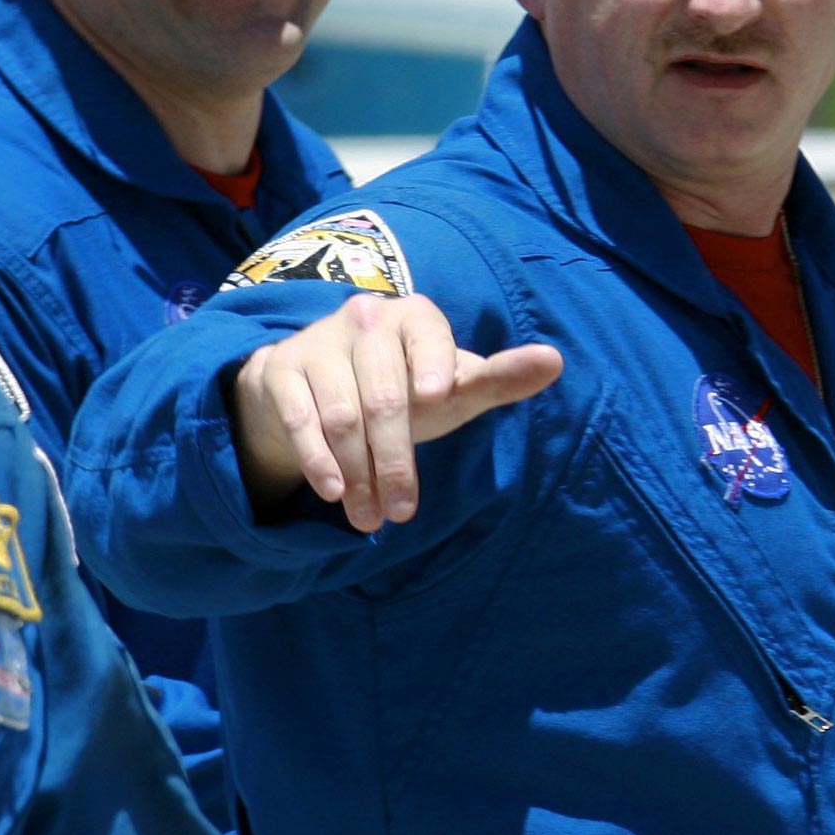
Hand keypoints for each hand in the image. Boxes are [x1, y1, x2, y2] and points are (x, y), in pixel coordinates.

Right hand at [232, 292, 562, 532]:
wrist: (315, 386)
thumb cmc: (401, 390)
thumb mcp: (449, 388)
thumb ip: (498, 380)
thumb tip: (555, 361)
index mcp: (413, 317)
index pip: (426, 334)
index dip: (432, 364)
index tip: (437, 398)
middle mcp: (363, 319)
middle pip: (384, 397)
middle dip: (395, 461)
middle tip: (402, 512)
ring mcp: (317, 342)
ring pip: (341, 416)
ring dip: (357, 475)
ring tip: (369, 517)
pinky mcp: (279, 369)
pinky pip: (299, 419)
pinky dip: (316, 460)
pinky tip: (332, 491)